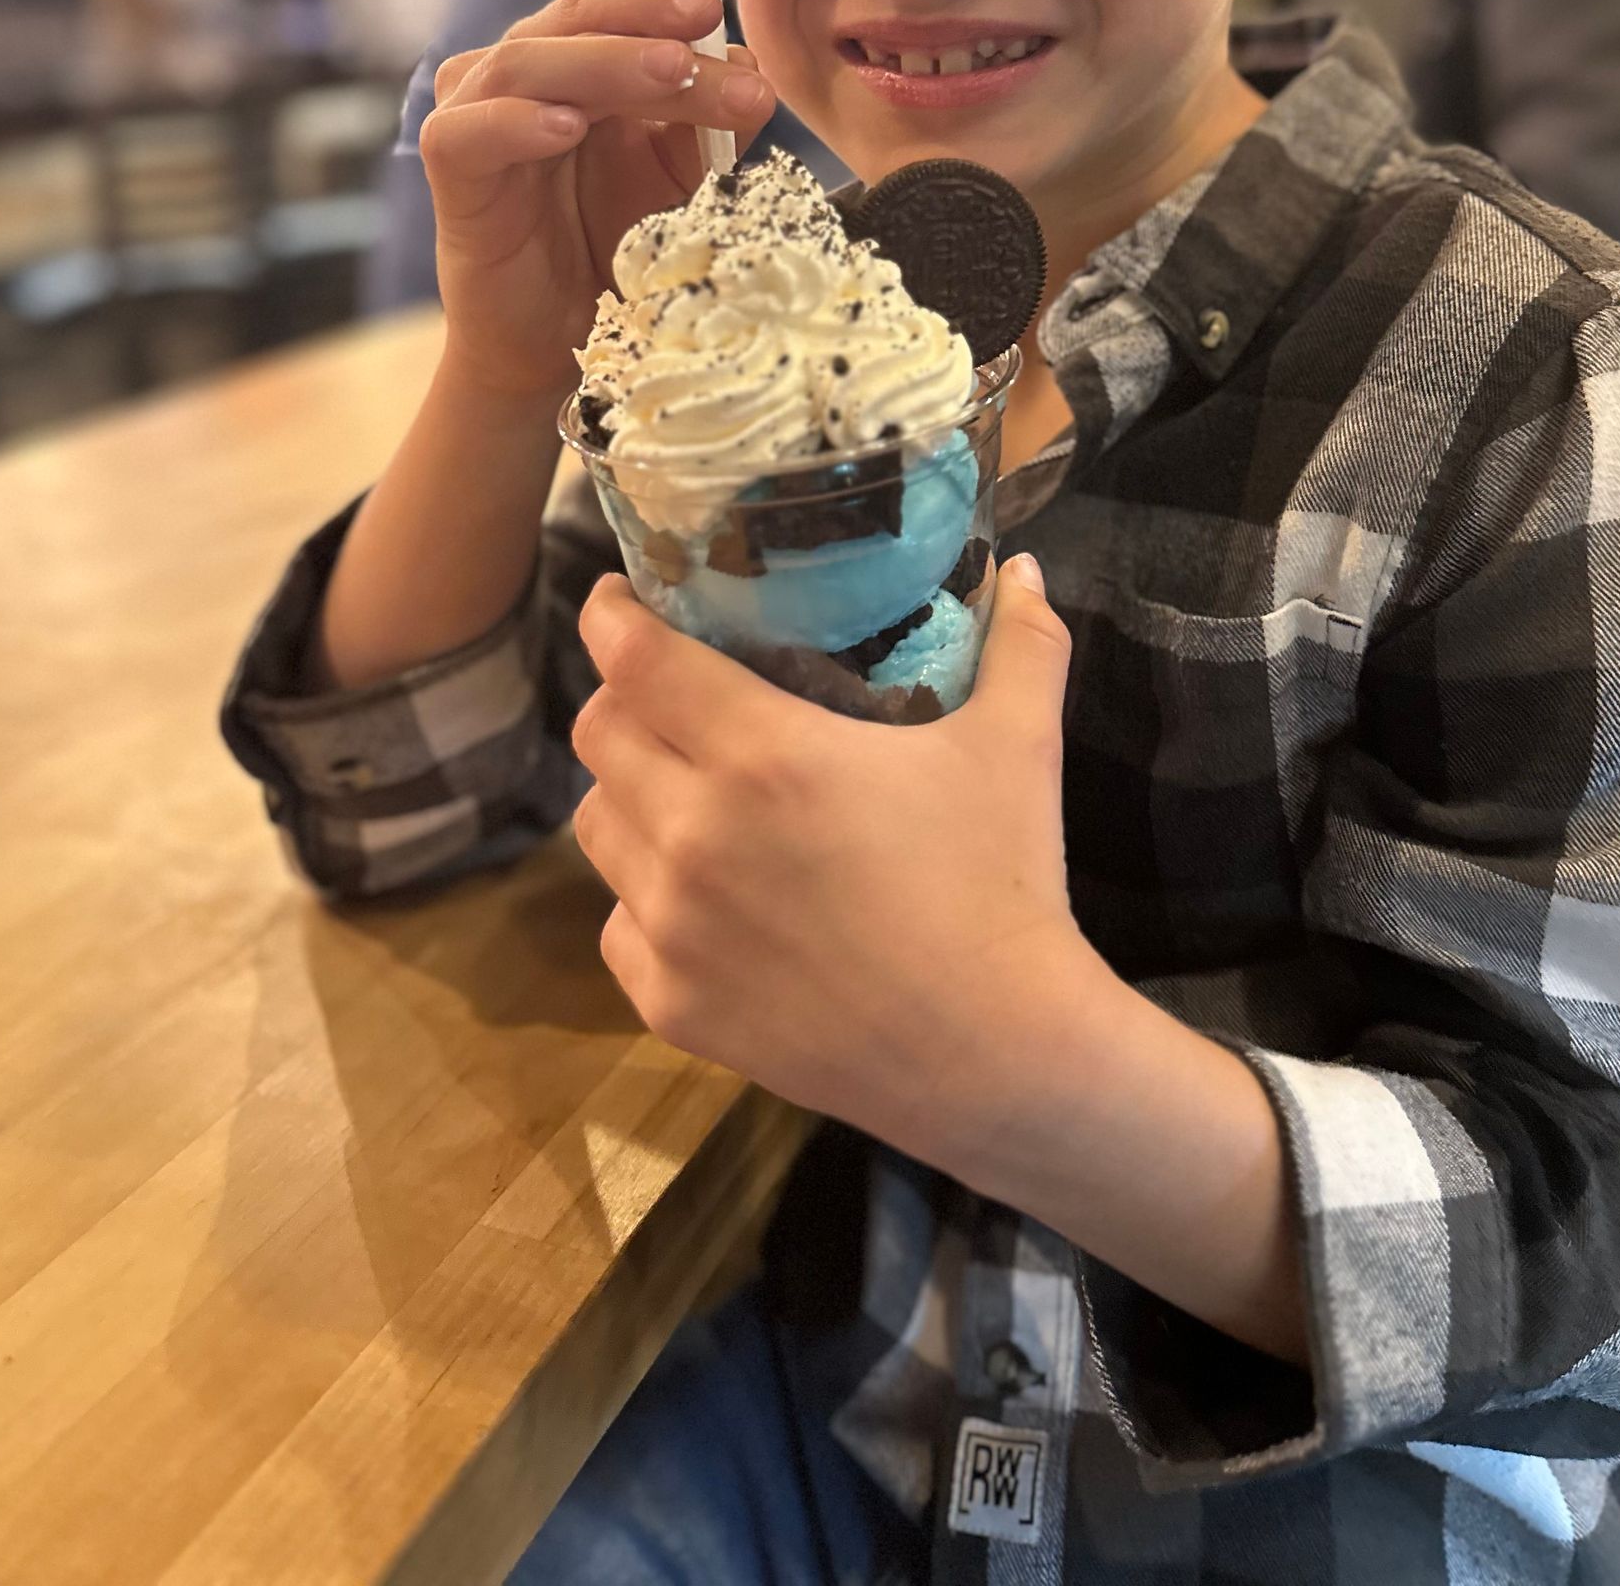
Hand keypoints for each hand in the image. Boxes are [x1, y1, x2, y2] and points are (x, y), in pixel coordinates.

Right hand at [420, 0, 774, 399]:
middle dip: (649, 30)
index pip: (610, 2)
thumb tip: (747, 62)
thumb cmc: (618, 249)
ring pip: (527, 63)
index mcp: (578, 61)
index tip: (716, 9)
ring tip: (670, 73)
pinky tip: (565, 128)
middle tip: (705, 48)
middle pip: (576, 19)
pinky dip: (515, 122)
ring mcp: (478, 115)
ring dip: (606, 64)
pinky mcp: (451, 171)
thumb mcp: (682, 178)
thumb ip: (710, 120)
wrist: (559, 342)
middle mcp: (523, 74)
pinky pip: (468, 132)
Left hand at [571, 556, 1087, 1157]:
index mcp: (761, 753)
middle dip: (622, 697)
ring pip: (596, 826)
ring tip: (680, 789)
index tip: (622, 597)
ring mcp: (672, 927)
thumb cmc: (1002, 885)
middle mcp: (694, 833)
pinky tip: (702, 896)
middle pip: (598, 733)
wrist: (999, 1055)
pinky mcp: (670, 1005)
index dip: (613, 614)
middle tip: (667, 692)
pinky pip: (616, 924)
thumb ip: (1022, 643)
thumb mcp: (1018, 747)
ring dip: (627, 794)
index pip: (632, 658)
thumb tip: (1023, 565)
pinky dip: (643, 899)